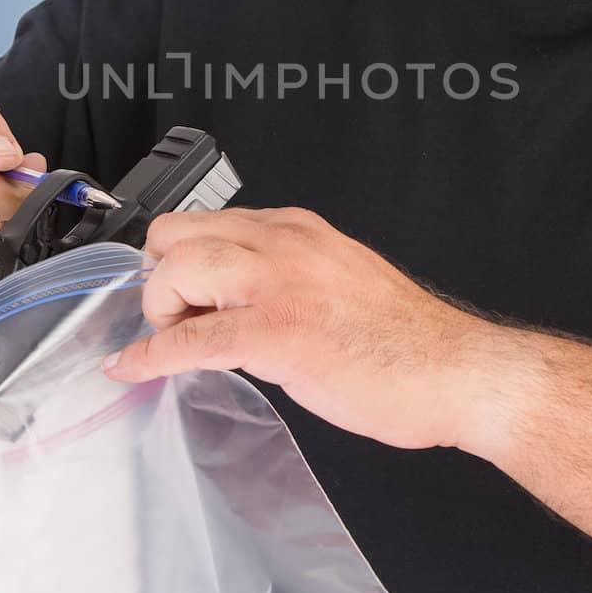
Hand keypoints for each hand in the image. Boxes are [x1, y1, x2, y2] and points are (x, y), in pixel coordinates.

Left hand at [101, 206, 500, 450]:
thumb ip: (288, 276)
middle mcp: (283, 243)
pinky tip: (136, 369)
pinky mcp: (276, 334)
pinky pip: (191, 339)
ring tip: (174, 339)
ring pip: (176, 270)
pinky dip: (151, 355)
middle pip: (176, 234)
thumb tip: (238, 300)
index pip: (207, 222)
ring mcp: (278, 285)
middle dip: (161, 277)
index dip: (181, 261)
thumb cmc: (406, 340)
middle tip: (176, 317)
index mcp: (298, 229)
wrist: (455, 371)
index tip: (179, 295)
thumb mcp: (338, 279)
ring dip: (158, 310)